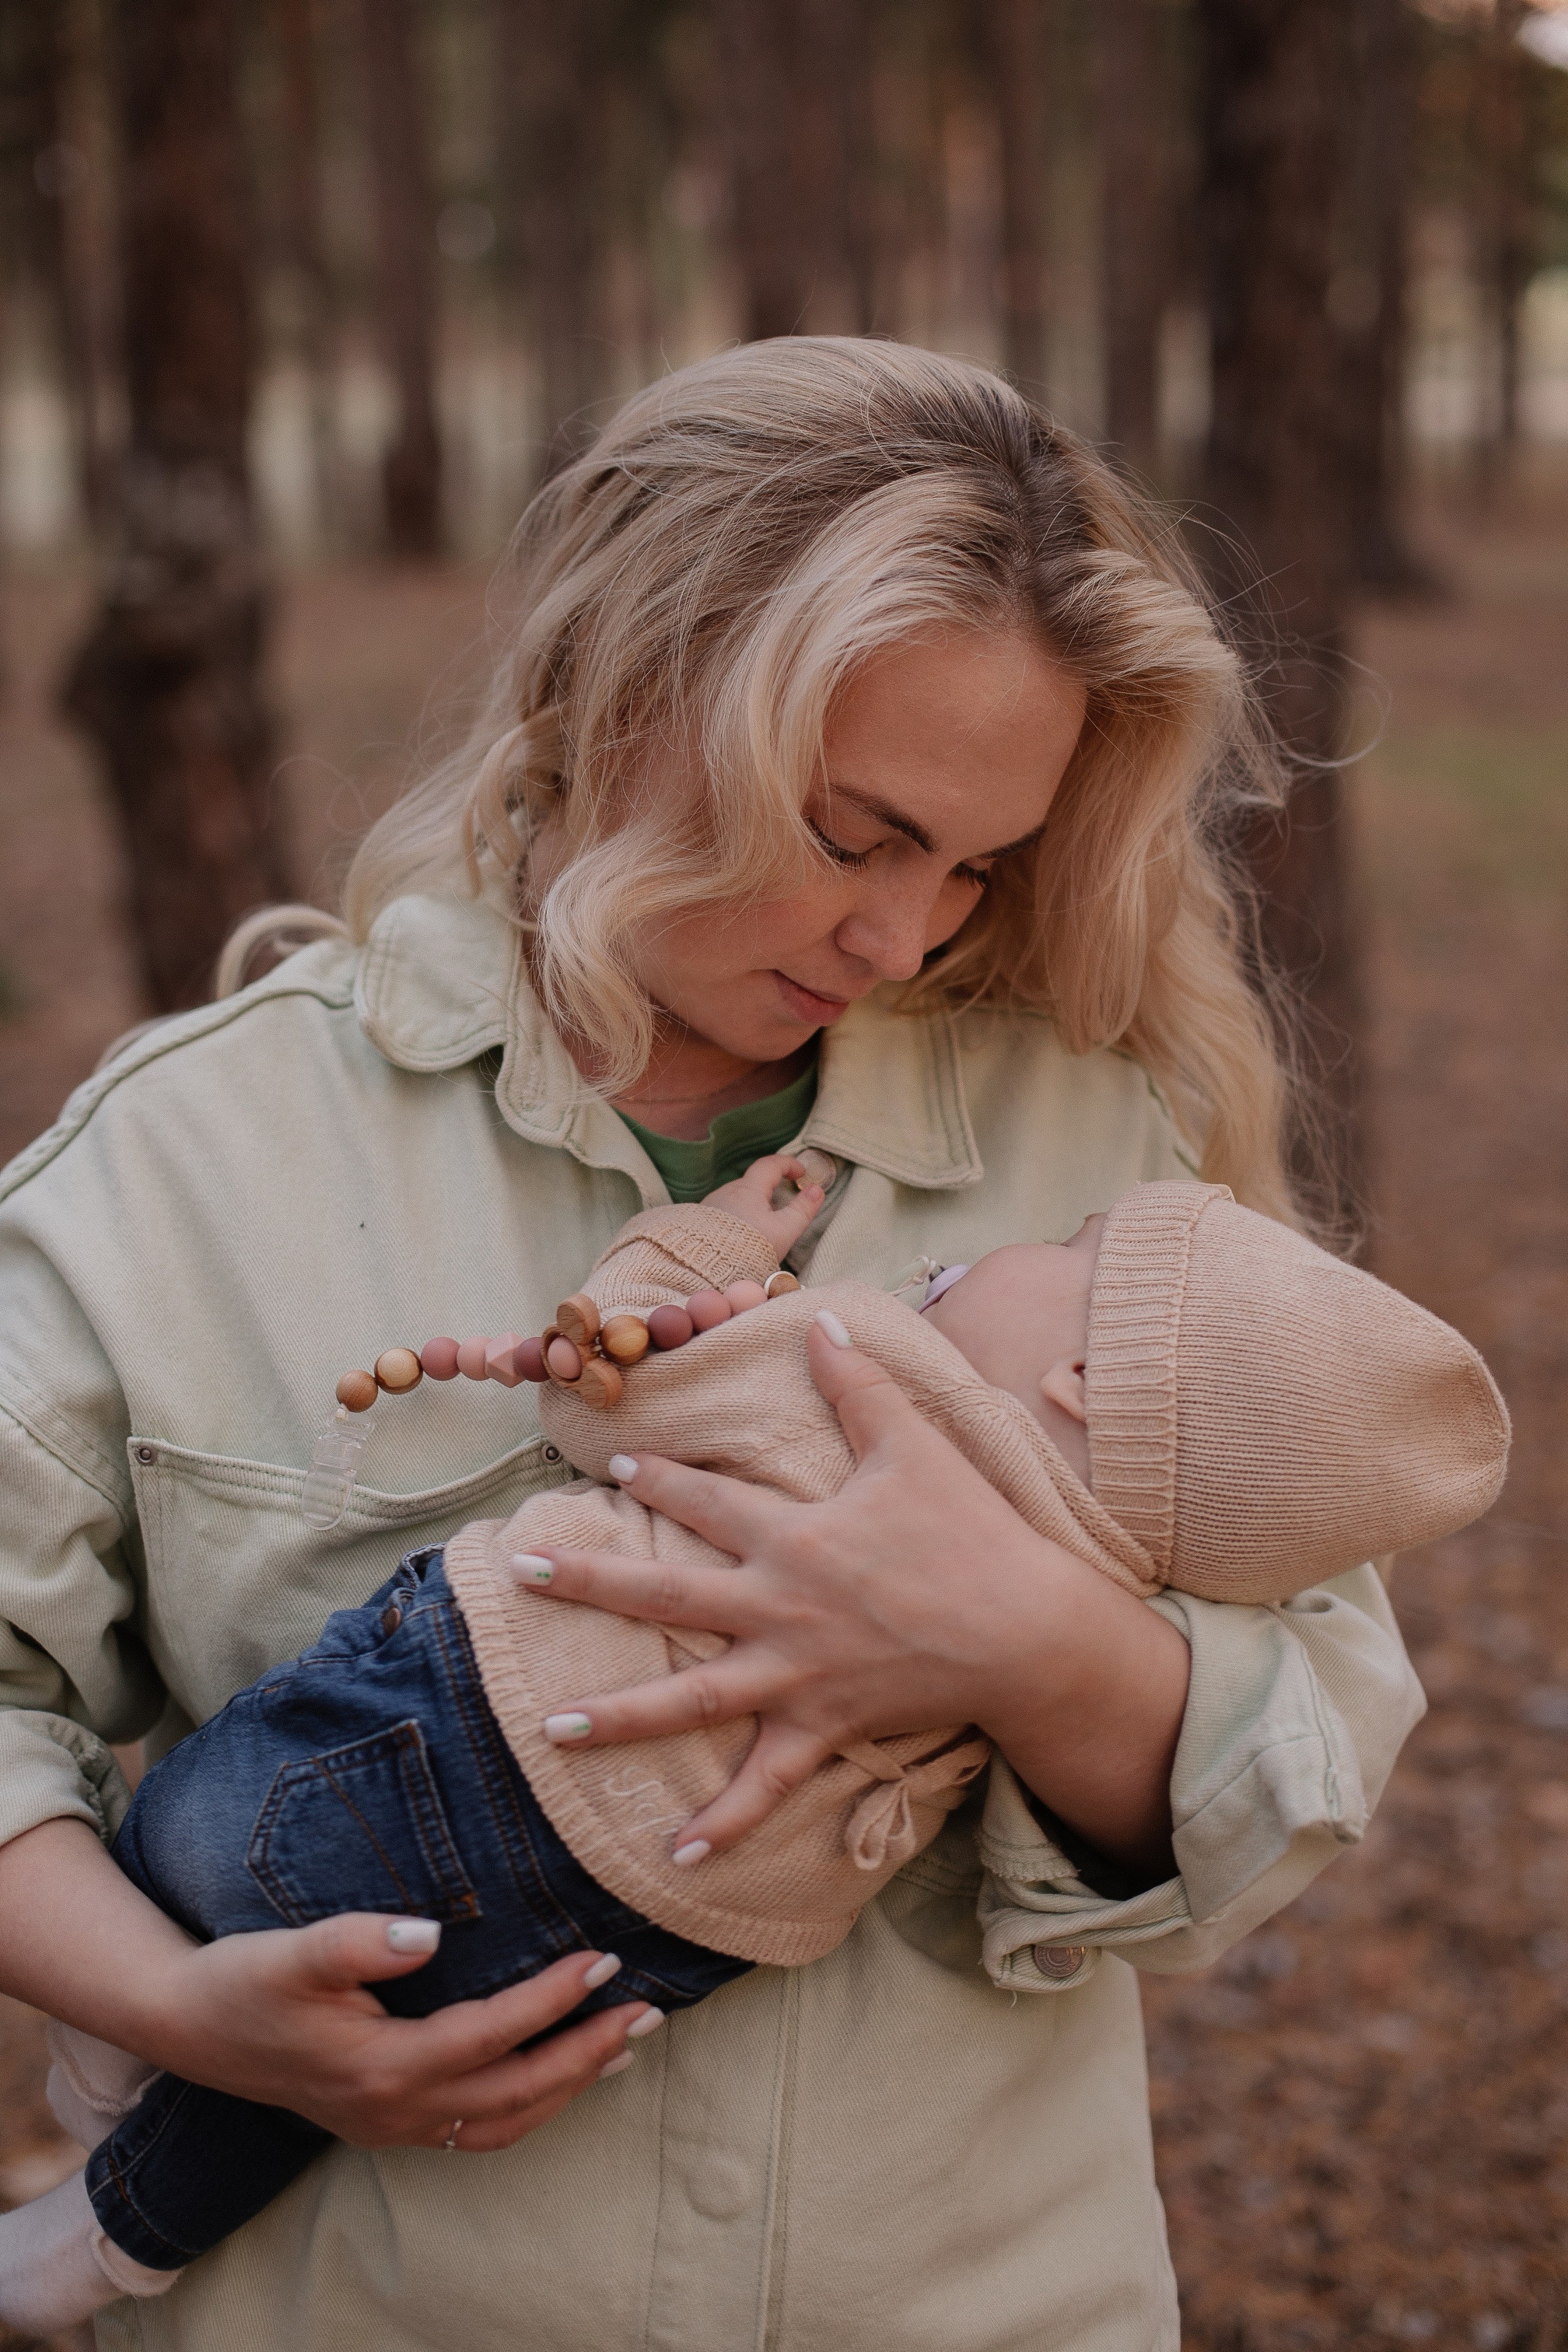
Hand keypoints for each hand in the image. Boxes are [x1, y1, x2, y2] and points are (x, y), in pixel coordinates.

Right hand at [152, 1915, 659, 2151]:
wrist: (189, 2027)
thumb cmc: (244, 1982)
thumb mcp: (294, 1952)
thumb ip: (360, 1942)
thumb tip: (428, 1931)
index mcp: (382, 2067)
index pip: (491, 2034)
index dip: (551, 1998)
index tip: (603, 1960)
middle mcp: (396, 2108)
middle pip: (516, 2092)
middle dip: (588, 2051)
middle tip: (648, 2008)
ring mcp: (393, 2124)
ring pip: (504, 2121)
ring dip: (569, 2084)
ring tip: (625, 2044)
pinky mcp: (386, 2120)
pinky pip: (478, 2128)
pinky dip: (529, 2105)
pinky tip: (555, 2076)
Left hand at [524, 1319, 1190, 1878]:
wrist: (1025, 1628)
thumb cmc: (970, 1532)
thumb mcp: (912, 1444)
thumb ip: (857, 1382)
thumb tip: (821, 1316)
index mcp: (794, 1536)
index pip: (707, 1501)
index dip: (659, 1479)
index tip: (615, 1464)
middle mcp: (779, 1606)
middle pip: (668, 1598)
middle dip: (591, 1584)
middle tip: (527, 1574)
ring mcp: (796, 1673)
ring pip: (692, 1701)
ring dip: (621, 1718)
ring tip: (553, 1731)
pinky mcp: (823, 1726)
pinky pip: (766, 1784)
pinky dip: (724, 1824)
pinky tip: (676, 1859)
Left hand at [700, 1153, 823, 1257]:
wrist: (708, 1268)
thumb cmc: (748, 1248)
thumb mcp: (784, 1230)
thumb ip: (803, 1209)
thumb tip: (817, 1190)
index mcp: (748, 1189)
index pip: (770, 1164)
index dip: (788, 1164)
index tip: (801, 1173)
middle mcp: (727, 1192)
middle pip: (753, 1182)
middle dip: (771, 1187)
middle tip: (785, 1203)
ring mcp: (712, 1206)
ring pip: (738, 1197)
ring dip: (753, 1204)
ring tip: (764, 1225)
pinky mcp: (702, 1221)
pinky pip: (725, 1211)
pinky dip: (739, 1216)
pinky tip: (743, 1235)